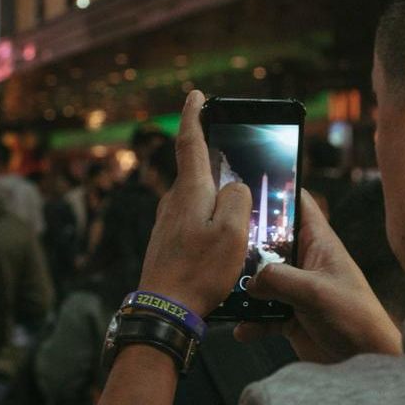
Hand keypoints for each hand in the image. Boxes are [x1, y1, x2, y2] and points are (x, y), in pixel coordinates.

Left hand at [137, 91, 251, 316]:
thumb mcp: (231, 233)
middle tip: (238, 159)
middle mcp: (173, 200)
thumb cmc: (199, 272)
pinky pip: (193, 218)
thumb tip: (234, 186)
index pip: (190, 142)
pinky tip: (223, 236)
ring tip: (240, 210)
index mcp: (189, 191)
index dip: (194, 116)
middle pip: (197, 170)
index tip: (196, 95)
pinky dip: (209, 218)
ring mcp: (167, 220)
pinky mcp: (167, 239)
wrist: (165, 308)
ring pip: (197, 197)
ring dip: (216, 196)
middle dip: (216, 162)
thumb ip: (237, 199)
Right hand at [234, 190, 402, 362]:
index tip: (245, 187)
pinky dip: (249, 322)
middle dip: (244, 244)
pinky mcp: (288, 315)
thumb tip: (248, 281)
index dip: (276, 191)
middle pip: (268, 241)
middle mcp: (304, 261)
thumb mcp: (316, 292)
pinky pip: (260, 314)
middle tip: (218, 243)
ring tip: (223, 292)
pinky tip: (241, 329)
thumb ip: (279, 279)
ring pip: (258, 279)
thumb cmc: (355, 318)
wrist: (365, 361)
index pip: (298, 204)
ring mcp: (294, 288)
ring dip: (242, 289)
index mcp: (318, 243)